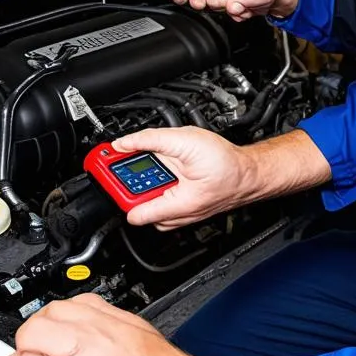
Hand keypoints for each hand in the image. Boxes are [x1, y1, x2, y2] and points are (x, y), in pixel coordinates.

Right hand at [0, 293, 196, 355]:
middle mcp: (89, 349)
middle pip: (29, 331)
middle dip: (25, 351)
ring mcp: (106, 327)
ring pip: (52, 310)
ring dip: (45, 329)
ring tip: (53, 346)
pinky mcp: (121, 316)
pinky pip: (80, 300)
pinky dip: (70, 314)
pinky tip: (74, 330)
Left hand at [112, 126, 252, 229]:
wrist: (248, 174)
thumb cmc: (227, 166)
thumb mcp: (186, 141)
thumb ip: (151, 141)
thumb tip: (123, 144)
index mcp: (173, 205)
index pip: (129, 208)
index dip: (115, 185)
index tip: (107, 167)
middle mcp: (172, 214)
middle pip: (133, 199)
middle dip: (130, 176)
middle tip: (131, 156)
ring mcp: (175, 213)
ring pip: (144, 198)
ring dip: (143, 178)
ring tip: (156, 160)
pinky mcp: (177, 206)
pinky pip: (155, 197)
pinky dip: (154, 181)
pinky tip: (164, 167)